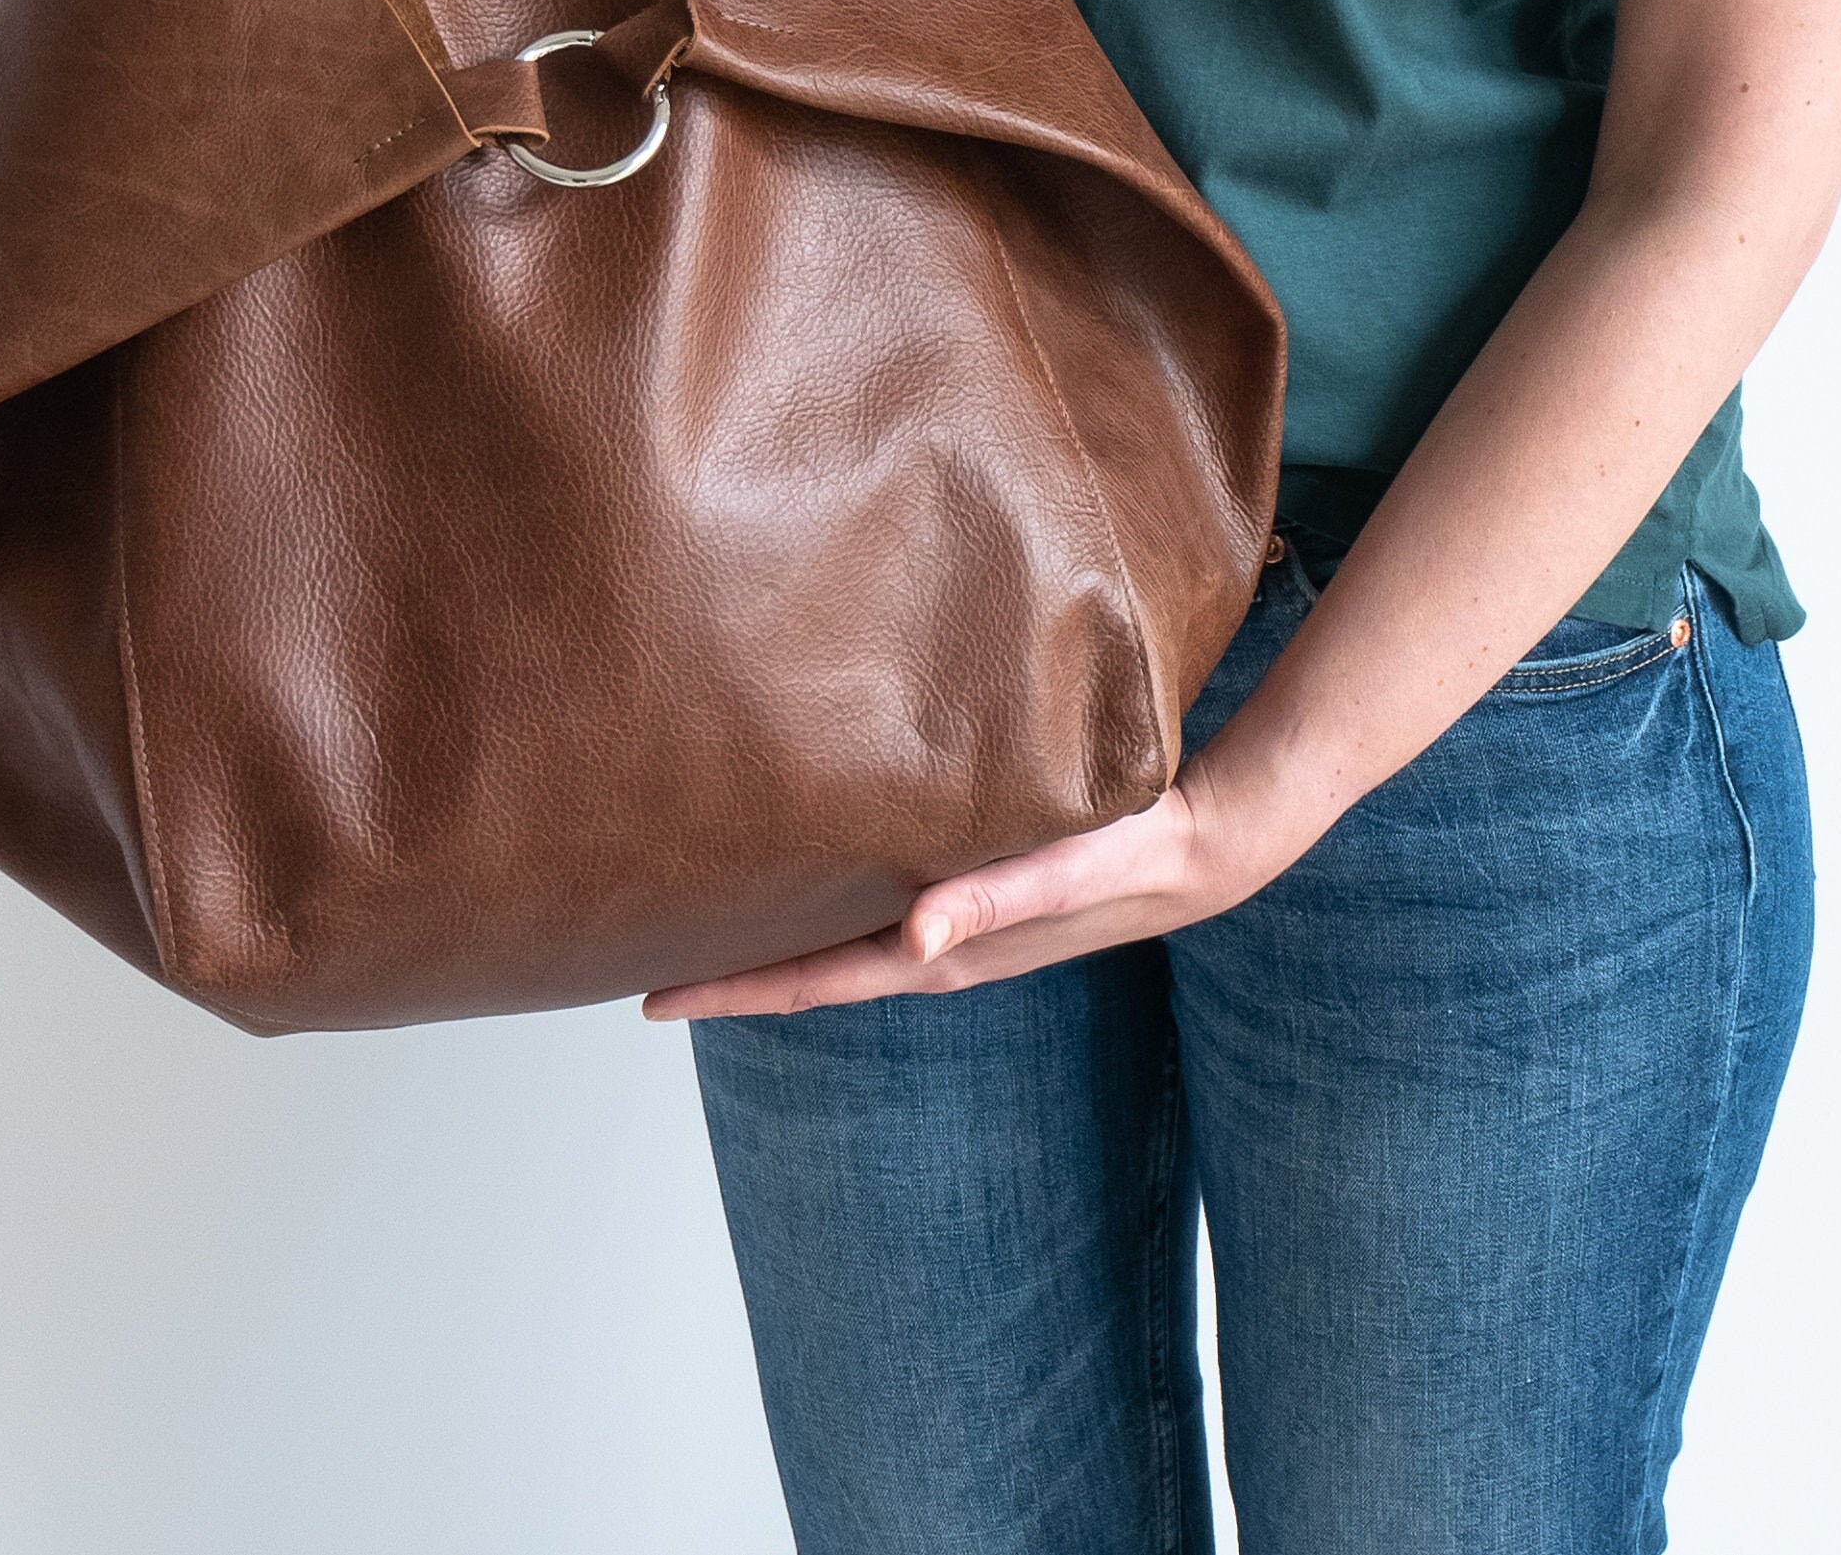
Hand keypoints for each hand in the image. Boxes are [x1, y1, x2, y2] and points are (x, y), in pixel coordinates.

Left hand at [640, 755, 1325, 1021]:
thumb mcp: (1065, 868)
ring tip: (697, 921)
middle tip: (637, 956)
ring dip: (770, 941)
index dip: (730, 990)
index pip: (813, 980)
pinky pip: (870, 909)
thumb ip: (995, 899)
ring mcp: (949, 923)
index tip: (650, 999)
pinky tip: (798, 877)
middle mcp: (934, 944)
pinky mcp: (966, 891)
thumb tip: (913, 940)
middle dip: (727, 971)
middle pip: (807, 970)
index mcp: (941, 947)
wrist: (1203, 841)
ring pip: (835, 942)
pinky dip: (821, 907)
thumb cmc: (1134, 849)